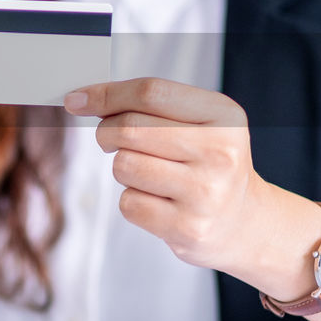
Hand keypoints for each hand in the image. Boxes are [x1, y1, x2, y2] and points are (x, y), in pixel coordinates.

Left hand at [64, 78, 268, 273]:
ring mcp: (206, 193)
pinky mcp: (188, 228)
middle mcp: (220, 153)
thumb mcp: (199, 123)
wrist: (244, 222)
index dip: (106, 94)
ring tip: (150, 174)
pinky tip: (159, 201)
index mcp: (224, 117)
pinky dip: (133, 200)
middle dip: (106, 131)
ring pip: (124, 165)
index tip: (76, 99)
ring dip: (123, 167)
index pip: (151, 92)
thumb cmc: (208, 164)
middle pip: (130, 128)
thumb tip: (82, 99)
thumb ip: (149, 106)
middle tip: (110, 139)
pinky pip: (128, 203)